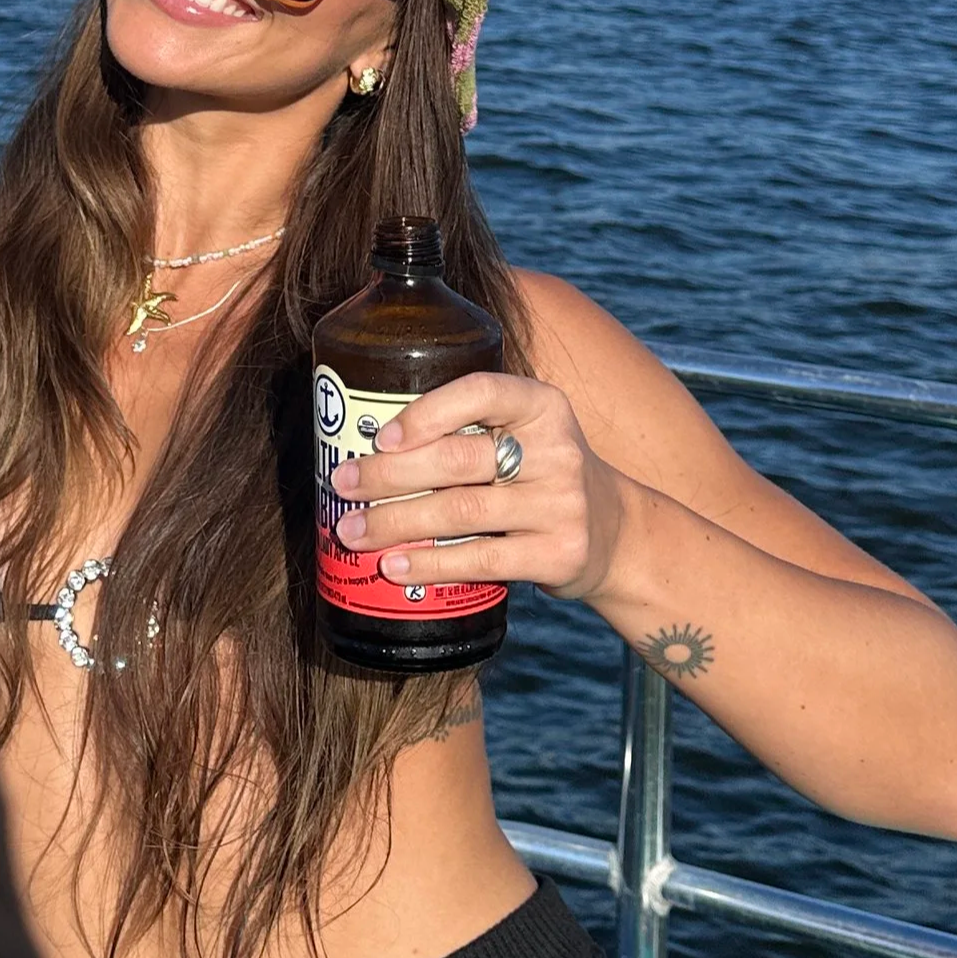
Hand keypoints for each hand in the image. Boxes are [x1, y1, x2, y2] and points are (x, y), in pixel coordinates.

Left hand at [327, 372, 628, 601]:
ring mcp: (561, 504)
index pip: (481, 392)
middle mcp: (557, 450)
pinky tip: (395, 565)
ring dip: (396, 522)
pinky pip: (481, 560)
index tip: (380, 435)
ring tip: (353, 532)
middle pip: (457, 460)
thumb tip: (367, 448)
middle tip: (341, 485)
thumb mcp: (526, 434)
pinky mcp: (559, 553)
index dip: (427, 412)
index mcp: (542, 405)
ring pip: (461, 512)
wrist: (615, 534)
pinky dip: (430, 563)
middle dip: (389, 475)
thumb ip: (469, 431)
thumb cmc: (540, 476)